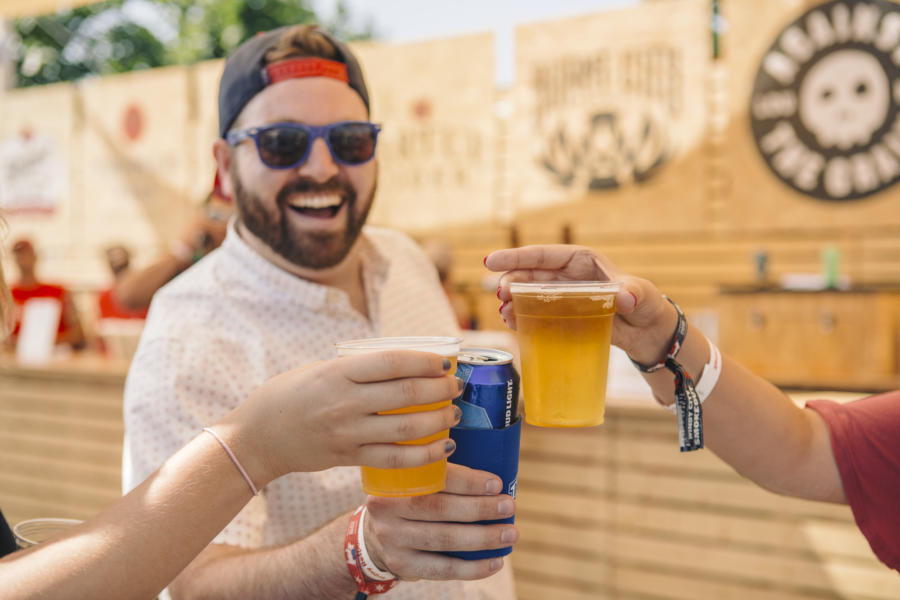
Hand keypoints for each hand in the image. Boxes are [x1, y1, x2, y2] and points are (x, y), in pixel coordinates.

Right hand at [220, 350, 461, 483]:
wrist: (257, 438)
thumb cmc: (291, 395)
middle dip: (440, 391)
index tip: (445, 363)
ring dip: (438, 422)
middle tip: (456, 388)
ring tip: (453, 416)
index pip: (392, 363)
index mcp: (338, 373)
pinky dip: (424, 455)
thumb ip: (358, 369)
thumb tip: (406, 364)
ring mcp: (347, 433)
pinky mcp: (348, 458)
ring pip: (406, 429)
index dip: (425, 362)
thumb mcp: (320, 370)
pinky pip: (394, 459)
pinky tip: (442, 447)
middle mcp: (344, 402)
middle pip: (406, 395)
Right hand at [363, 463, 516, 580]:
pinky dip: (472, 568)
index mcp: (393, 479)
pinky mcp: (402, 565)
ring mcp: (392, 540)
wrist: (373, 534)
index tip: (497, 484)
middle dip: (480, 509)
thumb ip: (438, 471)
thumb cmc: (407, 498)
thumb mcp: (410, 478)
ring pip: (444, 540)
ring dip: (483, 538)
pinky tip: (496, 562)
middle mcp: (387, 509)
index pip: (434, 478)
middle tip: (509, 506)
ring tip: (510, 534)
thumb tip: (491, 472)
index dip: (468, 482)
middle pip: (441, 509)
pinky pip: (442, 569)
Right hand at [485, 244, 677, 364]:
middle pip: (531, 274)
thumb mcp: (644, 297)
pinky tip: (512, 323)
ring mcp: (563, 297)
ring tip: (503, 313)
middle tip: (500, 295)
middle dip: (511, 281)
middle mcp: (568, 276)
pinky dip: (522, 317)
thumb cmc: (647, 306)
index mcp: (582, 261)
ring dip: (513, 301)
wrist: (649, 334)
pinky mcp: (562, 316)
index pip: (545, 255)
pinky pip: (536, 314)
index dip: (517, 257)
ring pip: (529, 293)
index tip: (491, 261)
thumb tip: (624, 296)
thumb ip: (635, 294)